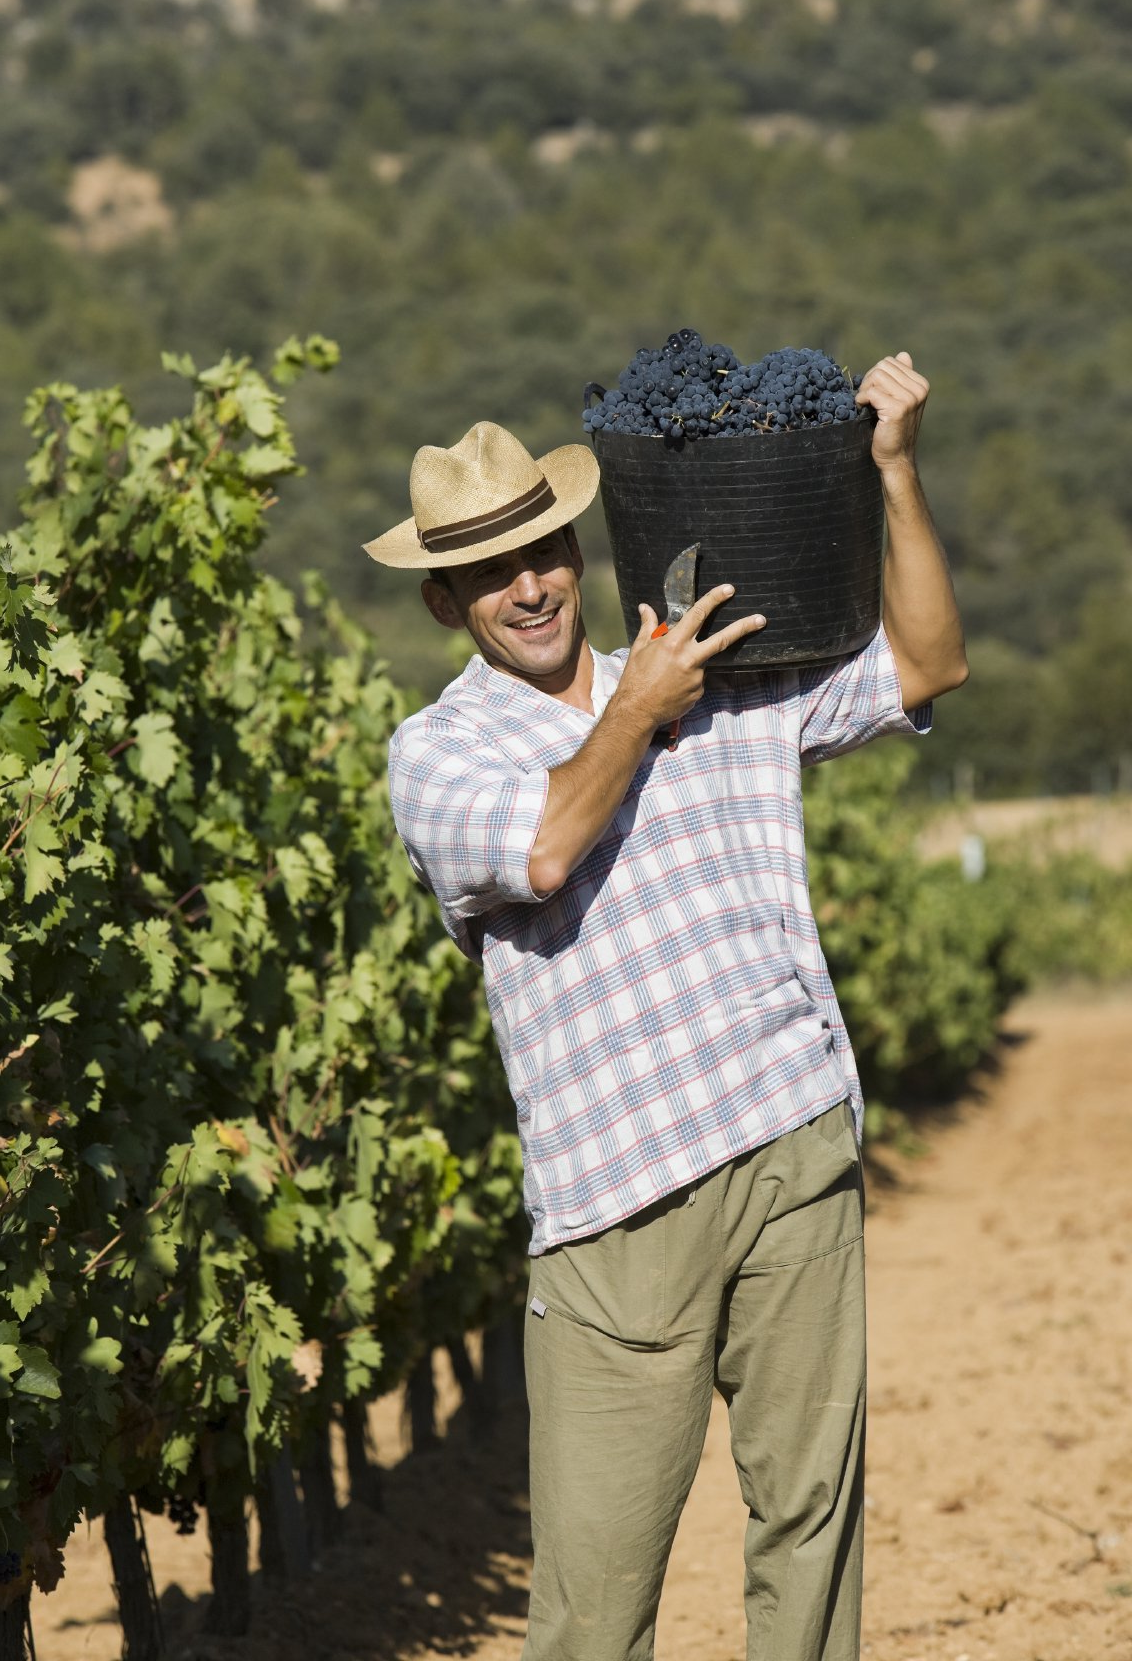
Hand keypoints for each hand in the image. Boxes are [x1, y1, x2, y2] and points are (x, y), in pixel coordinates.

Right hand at [615, 583, 766, 727]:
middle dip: (744, 627)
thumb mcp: (639, 649)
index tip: (728, 590)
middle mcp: (689, 658)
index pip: (698, 614)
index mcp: (674, 643)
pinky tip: (672, 687)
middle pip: (722, 639)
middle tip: (761, 619)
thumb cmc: (635, 678)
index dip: (714, 599)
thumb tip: (645, 607)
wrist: (637, 711)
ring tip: (667, 676)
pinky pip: (697, 680)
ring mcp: (697, 677)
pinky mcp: (699, 692)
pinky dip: (688, 679)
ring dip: (691, 663)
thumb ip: (649, 626)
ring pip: (702, 661)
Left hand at [855, 352, 928, 472]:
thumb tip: (903, 354)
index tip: (873, 393)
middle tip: (866, 399)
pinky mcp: (897, 409)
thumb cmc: (893, 430)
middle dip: (868, 380)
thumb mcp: (900, 400)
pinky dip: (861, 399)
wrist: (896, 458)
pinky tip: (862, 409)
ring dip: (864, 389)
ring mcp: (910, 398)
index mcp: (921, 384)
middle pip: (883, 366)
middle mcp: (919, 389)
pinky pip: (871, 392)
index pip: (891, 362)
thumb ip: (901, 378)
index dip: (875, 375)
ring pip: (876, 376)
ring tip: (865, 404)